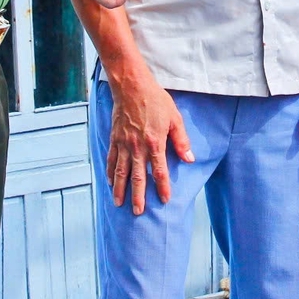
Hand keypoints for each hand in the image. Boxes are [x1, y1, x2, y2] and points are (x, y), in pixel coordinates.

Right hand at [106, 73, 192, 213]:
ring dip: (120, 189)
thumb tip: (189, 159)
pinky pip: (111, 159)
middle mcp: (137, 147)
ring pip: (120, 171)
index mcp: (155, 143)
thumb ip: (181, 140)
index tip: (164, 200)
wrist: (131, 86)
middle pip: (137, 177)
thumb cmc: (155, 100)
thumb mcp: (174, 118)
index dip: (162, 187)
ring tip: (119, 203)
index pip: (159, 171)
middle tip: (138, 212)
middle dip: (138, 196)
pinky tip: (110, 182)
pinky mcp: (114, 138)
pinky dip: (110, 172)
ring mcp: (123, 144)